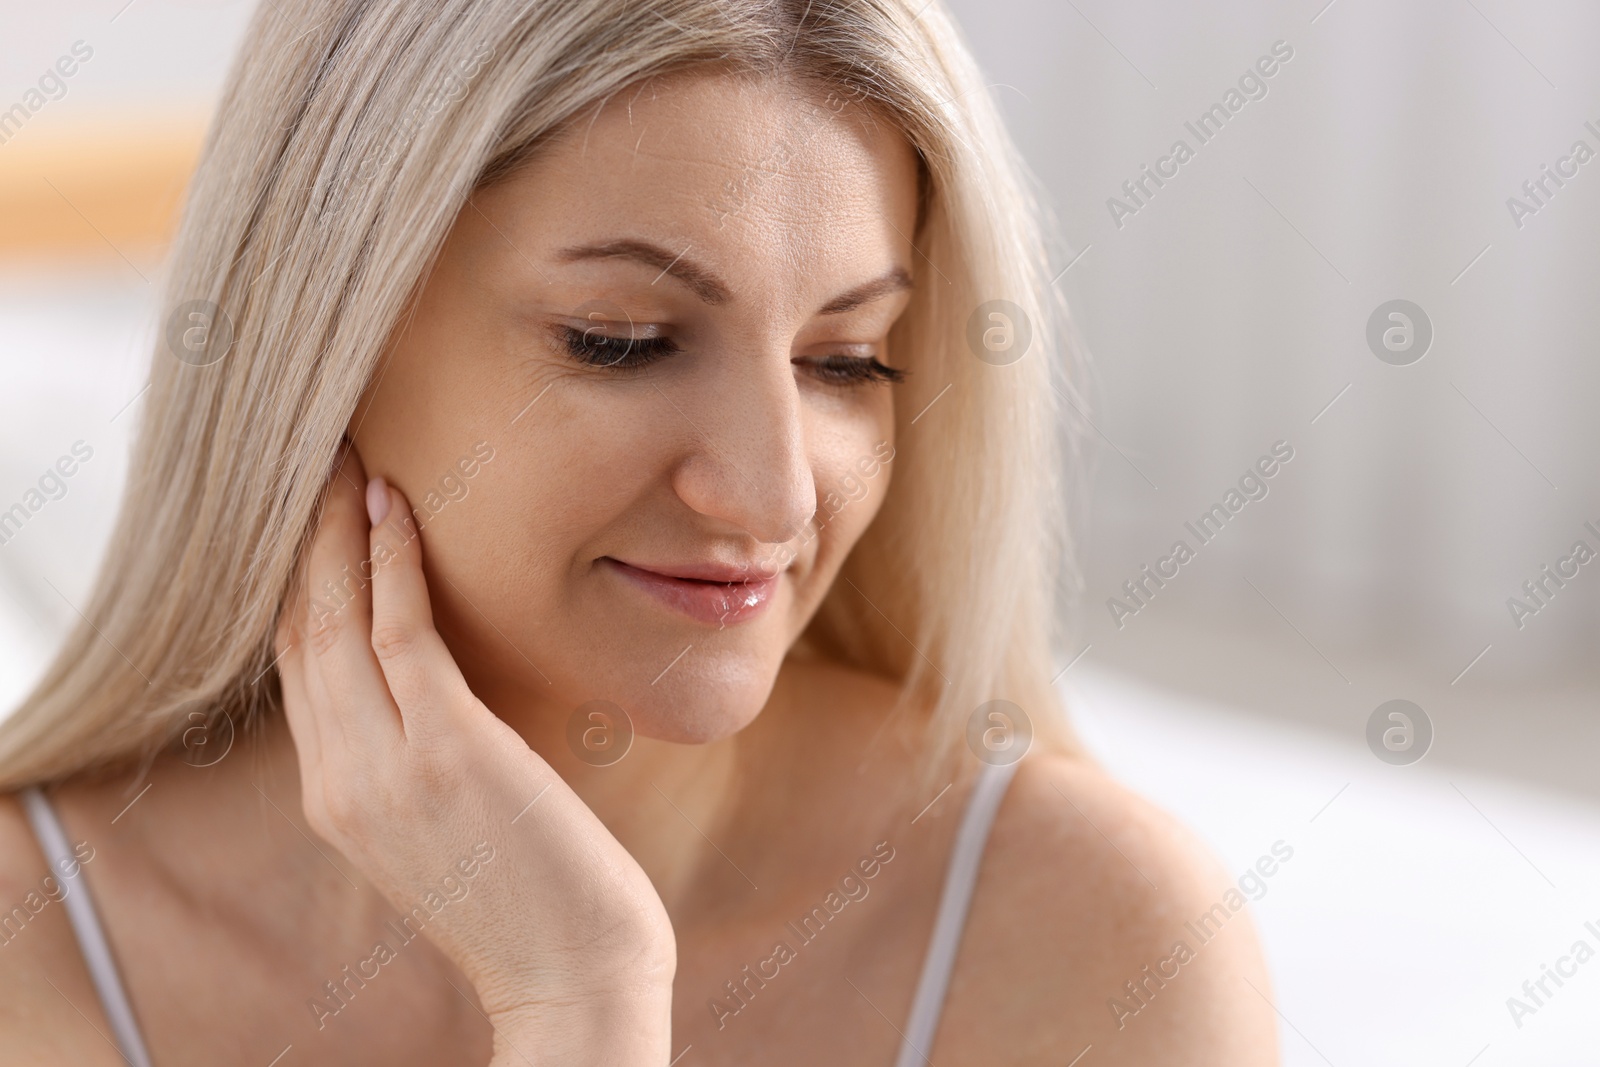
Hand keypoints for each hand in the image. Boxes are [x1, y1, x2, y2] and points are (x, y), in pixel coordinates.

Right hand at [274, 443, 674, 1064]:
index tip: (307, 510)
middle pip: (298, 630)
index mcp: (337, 796)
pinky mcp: (446, 751)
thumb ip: (419, 757)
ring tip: (340, 455)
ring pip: (335, 621)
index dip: (295, 581)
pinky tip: (393, 508)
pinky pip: (401, 635)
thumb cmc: (532, 895)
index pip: (297, 666)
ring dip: (334, 528)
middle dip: (300, 536)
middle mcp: (339, 779)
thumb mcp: (450, 823)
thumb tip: (434, 686)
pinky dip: (392, 563)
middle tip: (309, 454)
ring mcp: (383, 768)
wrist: (571, 977)